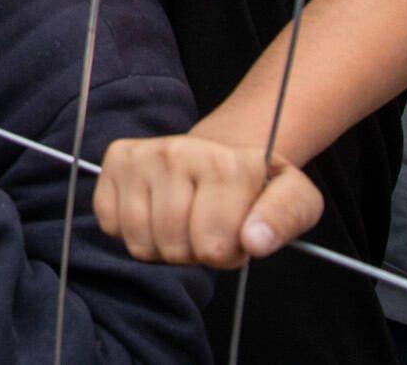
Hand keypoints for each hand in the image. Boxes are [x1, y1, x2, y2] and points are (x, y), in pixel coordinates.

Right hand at [92, 135, 325, 267]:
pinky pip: (110, 224)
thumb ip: (285, 218)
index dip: (227, 256)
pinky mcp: (117, 158)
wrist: (221, 152)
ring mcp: (144, 154)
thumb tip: (254, 241)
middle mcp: (179, 151)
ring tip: (183, 225)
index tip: (238, 238)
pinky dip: (131, 231)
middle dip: (193, 253)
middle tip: (208, 232)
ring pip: (139, 241)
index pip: (213, 247)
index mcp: (226, 163)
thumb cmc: (257, 186)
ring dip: (162, 247)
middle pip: (173, 247)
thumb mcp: (296, 199)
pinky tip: (154, 213)